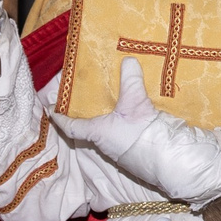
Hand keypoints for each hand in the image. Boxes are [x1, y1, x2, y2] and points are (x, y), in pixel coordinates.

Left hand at [54, 59, 220, 202]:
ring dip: (107, 114)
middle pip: (89, 125)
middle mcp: (106, 142)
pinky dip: (124, 118)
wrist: (170, 160)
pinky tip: (132, 108)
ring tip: (108, 95)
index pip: (70, 125)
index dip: (59, 116)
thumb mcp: (135, 104)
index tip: (50, 107)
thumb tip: (128, 60)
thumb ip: (130, 81)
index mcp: (97, 133)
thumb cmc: (141, 136)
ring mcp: (123, 147)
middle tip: (84, 92)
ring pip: (108, 127)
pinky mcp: (140, 147)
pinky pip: (126, 130)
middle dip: (85, 111)